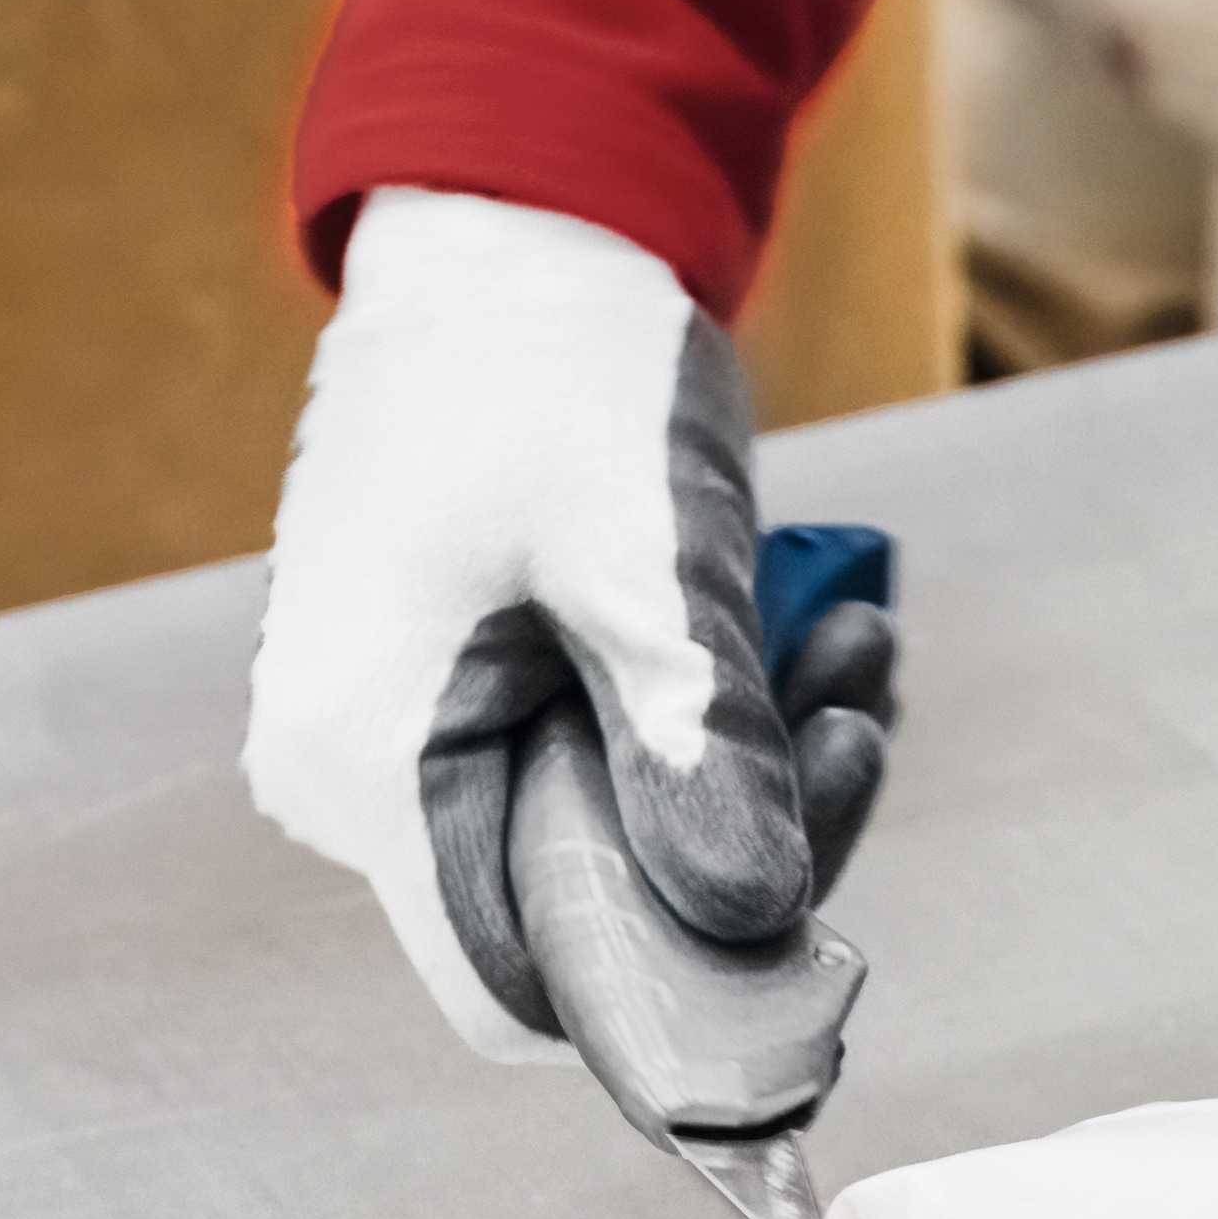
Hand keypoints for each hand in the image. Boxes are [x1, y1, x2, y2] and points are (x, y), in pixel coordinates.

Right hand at [239, 189, 894, 1081]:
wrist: (506, 222)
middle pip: (582, 920)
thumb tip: (753, 923)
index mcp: (365, 763)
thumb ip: (702, 756)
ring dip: (751, 767)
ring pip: (608, 839)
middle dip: (746, 840)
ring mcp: (398, 735)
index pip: (520, 995)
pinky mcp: (453, 693)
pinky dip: (705, 719)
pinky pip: (596, 763)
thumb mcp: (656, 569)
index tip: (812, 923)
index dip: (671, 996)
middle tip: (863, 717)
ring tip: (853, 644)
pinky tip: (805, 629)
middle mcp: (353, 779)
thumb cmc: (562, 366)